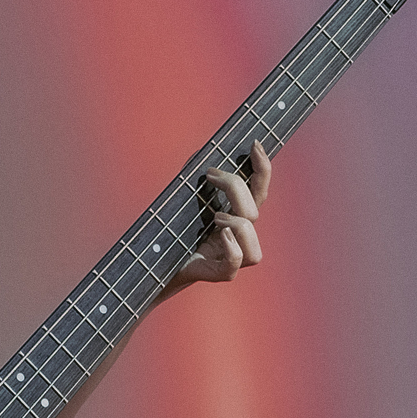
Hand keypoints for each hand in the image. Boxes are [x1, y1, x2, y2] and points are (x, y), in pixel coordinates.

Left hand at [166, 143, 270, 295]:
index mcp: (235, 216)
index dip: (262, 168)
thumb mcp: (181, 196)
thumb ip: (192, 175)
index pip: (258, 190)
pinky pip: (236, 264)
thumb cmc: (171, 230)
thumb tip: (201, 155)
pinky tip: (220, 234)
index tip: (255, 144)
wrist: (154, 263)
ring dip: (238, 224)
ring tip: (215, 217)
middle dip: (236, 188)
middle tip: (210, 175)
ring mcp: (230, 257)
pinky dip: (233, 248)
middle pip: (255, 212)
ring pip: (254, 247)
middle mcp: (238, 238)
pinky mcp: (218, 273)